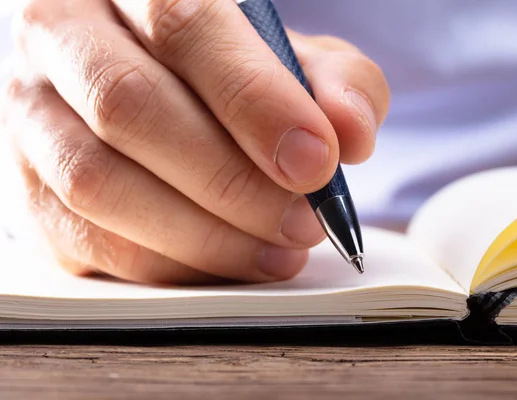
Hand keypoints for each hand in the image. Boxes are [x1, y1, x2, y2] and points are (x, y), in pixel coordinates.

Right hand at [1, 0, 389, 284]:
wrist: (145, 82)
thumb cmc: (221, 69)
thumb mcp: (287, 55)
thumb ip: (332, 80)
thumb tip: (350, 132)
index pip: (182, 25)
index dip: (254, 100)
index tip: (317, 161)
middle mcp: (63, 38)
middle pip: (129, 107)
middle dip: (230, 181)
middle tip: (303, 221)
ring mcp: (32, 116)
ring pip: (98, 183)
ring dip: (202, 234)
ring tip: (276, 250)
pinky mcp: (28, 188)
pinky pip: (86, 240)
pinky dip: (167, 264)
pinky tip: (226, 261)